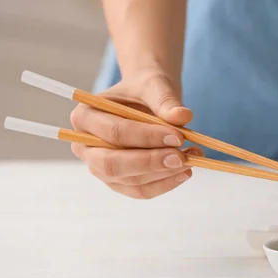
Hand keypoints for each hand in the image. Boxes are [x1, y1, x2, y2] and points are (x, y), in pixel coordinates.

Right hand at [70, 71, 202, 198]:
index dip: (147, 137)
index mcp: (85, 116)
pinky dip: (166, 183)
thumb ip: (166, 100)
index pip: (115, 132)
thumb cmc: (145, 89)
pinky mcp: (118, 182)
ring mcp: (100, 167)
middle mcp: (85, 146)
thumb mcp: (155, 86)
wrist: (147, 98)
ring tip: (193, 159)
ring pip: (130, 181)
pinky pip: (141, 191)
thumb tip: (182, 116)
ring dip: (164, 175)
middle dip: (151, 162)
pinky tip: (186, 171)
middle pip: (113, 164)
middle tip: (182, 157)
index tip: (178, 136)